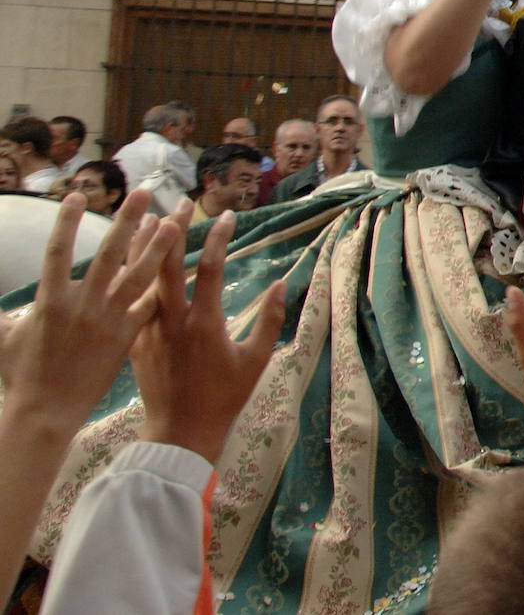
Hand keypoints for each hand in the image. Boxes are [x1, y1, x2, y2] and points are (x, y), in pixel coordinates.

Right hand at [0, 189, 175, 435]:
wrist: (46, 412)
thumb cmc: (21, 377)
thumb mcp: (6, 338)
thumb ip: (6, 315)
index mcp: (49, 300)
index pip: (58, 252)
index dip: (66, 222)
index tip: (77, 195)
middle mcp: (82, 305)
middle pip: (109, 253)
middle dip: (127, 220)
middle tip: (145, 192)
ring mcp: (107, 320)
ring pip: (138, 275)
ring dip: (158, 246)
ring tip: (174, 221)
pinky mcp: (126, 337)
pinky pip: (149, 306)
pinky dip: (163, 287)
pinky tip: (182, 269)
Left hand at [130, 209, 285, 463]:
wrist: (180, 431)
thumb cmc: (224, 397)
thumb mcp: (256, 361)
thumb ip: (270, 321)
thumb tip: (282, 285)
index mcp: (205, 322)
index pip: (212, 267)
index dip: (220, 238)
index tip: (228, 216)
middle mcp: (173, 320)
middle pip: (170, 263)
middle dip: (176, 229)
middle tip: (182, 203)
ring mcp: (148, 330)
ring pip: (142, 278)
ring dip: (146, 247)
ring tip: (148, 218)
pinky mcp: (133, 341)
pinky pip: (129, 302)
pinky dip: (130, 278)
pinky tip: (128, 262)